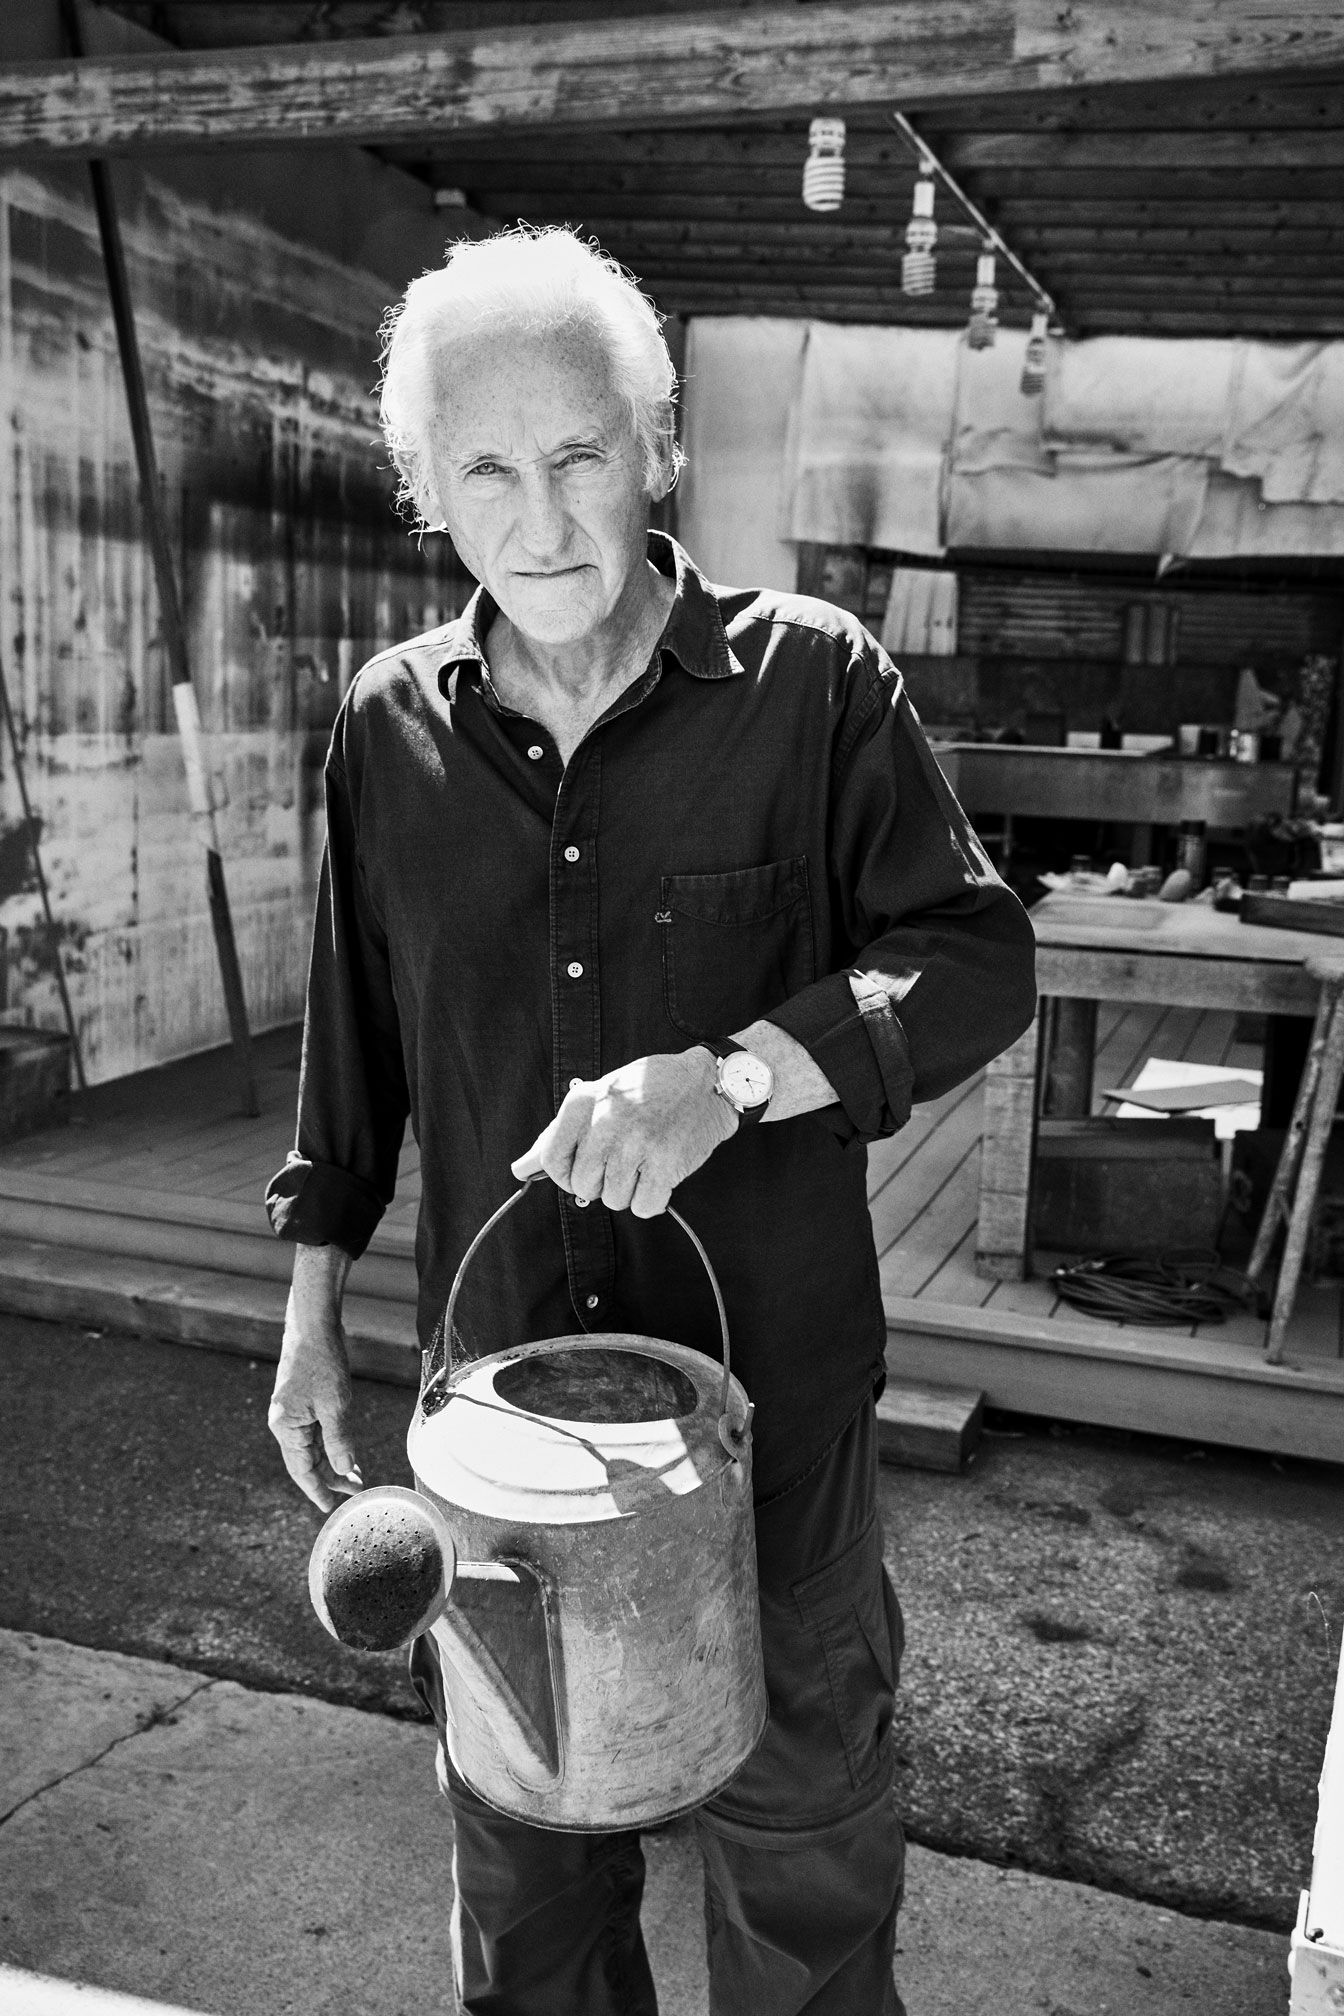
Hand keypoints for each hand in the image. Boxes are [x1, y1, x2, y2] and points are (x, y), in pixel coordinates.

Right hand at [269, 1260, 362, 1511]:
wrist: (313, 1324)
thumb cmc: (321, 1361)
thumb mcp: (335, 1404)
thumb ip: (338, 1440)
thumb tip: (345, 1470)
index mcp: (285, 1427)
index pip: (301, 1471)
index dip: (318, 1490)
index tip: (331, 1508)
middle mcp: (284, 1423)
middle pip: (306, 1462)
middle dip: (330, 1477)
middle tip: (356, 1489)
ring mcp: (291, 1412)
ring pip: (311, 1447)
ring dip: (332, 1461)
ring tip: (356, 1474)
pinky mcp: (301, 1401)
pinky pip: (314, 1432)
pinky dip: (329, 1443)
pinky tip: (345, 1449)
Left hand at [511, 1049, 736, 1217]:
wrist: (706, 1084)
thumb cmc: (648, 1090)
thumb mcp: (598, 1097)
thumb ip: (559, 1134)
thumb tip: (520, 1169)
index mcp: (583, 1102)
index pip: (552, 1160)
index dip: (566, 1174)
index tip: (583, 1168)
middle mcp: (606, 1122)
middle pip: (583, 1186)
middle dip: (601, 1182)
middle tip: (623, 1161)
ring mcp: (637, 1144)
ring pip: (614, 1199)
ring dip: (629, 1190)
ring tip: (644, 1162)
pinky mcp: (666, 1164)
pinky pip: (644, 1207)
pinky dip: (652, 1199)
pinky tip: (660, 1174)